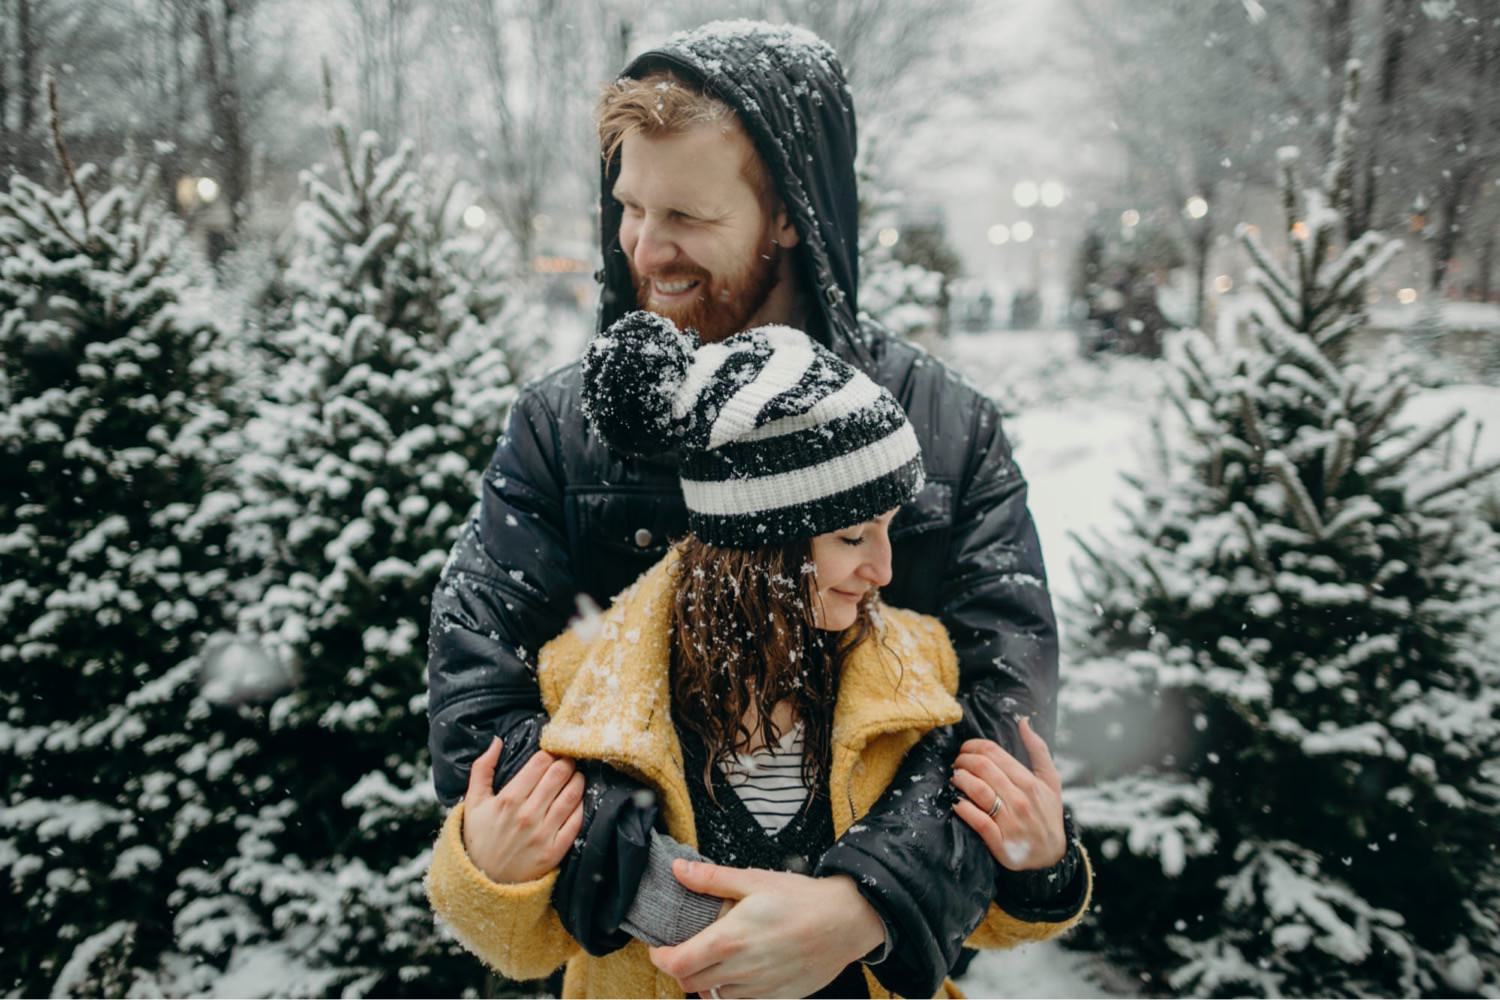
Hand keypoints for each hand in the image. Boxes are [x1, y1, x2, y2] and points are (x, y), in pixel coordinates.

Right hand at [460, 737, 584, 883]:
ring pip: (572, 794)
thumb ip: (482, 769)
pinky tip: (578, 799)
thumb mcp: (473, 803)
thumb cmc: (479, 839)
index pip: (540, 763)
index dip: (549, 753)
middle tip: (567, 760)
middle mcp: (527, 815)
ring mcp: (543, 834)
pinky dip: (581, 805)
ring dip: (578, 779)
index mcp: (508, 800)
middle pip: (559, 774)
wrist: (484, 883)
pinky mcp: (555, 851)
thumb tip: (497, 741)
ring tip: (576, 775)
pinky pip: (576, 821)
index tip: (551, 753)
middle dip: (566, 762)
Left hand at [647, 860, 884, 998]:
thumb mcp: (754, 880)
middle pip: (690, 984)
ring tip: (714, 959)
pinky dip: (732, 991)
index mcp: (729, 940)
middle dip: (681, 969)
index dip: (660, 958)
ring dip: (707, 981)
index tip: (660, 947)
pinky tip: (741, 971)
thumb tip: (679, 870)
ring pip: (715, 996)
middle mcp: (740, 970)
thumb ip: (712, 879)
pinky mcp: (776, 998)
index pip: (677, 964)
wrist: (845, 922)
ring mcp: (759, 988)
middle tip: (686, 950)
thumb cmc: (802, 899)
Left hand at [951, 717, 1066, 870]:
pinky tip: (957, 803)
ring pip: (979, 792)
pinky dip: (963, 809)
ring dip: (960, 780)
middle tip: (956, 763)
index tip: (965, 750)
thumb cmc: (1048, 814)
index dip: (973, 746)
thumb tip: (1024, 721)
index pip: (994, 753)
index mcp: (1030, 782)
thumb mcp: (1050, 780)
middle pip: (983, 768)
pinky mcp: (1001, 842)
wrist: (1052, 856)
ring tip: (954, 778)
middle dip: (963, 761)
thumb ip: (1038, 749)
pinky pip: (978, 821)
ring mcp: (1011, 821)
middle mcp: (1020, 800)